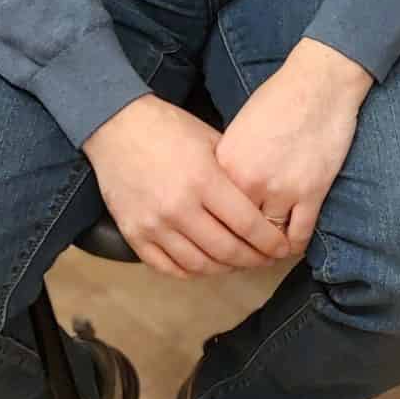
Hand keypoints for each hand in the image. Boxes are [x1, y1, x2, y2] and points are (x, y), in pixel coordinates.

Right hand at [82, 94, 284, 278]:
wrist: (117, 126)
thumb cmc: (168, 128)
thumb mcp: (212, 140)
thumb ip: (235, 173)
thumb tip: (263, 203)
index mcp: (204, 180)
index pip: (248, 225)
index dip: (270, 242)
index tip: (282, 247)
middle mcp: (179, 208)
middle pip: (227, 251)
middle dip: (254, 260)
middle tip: (266, 259)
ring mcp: (154, 225)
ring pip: (199, 265)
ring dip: (225, 269)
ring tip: (239, 262)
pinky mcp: (133, 234)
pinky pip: (167, 268)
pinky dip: (191, 272)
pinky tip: (206, 264)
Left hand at [215, 39, 371, 259]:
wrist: (318, 84)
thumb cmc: (277, 100)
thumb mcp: (238, 131)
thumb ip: (228, 166)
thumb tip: (222, 194)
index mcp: (224, 166)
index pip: (213, 215)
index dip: (215, 233)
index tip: (219, 242)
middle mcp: (248, 183)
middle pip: (237, 234)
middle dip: (240, 250)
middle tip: (243, 256)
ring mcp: (281, 191)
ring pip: (268, 240)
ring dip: (268, 251)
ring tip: (267, 254)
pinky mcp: (311, 193)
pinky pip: (299, 235)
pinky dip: (294, 245)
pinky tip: (291, 244)